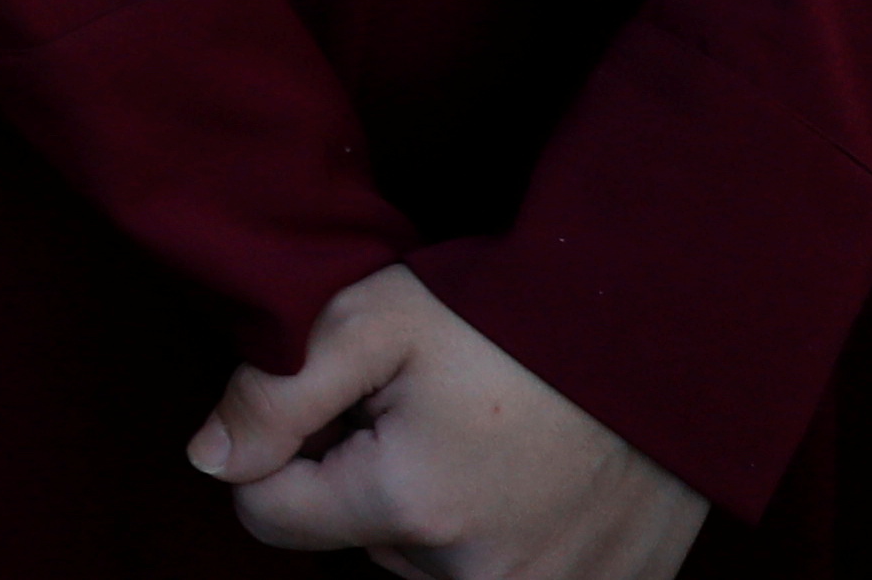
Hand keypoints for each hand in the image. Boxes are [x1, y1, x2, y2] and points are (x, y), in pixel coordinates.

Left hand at [194, 267, 707, 574]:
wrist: (664, 329)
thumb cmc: (510, 318)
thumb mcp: (372, 321)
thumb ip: (274, 395)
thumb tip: (207, 461)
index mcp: (411, 507)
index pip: (269, 516)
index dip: (281, 453)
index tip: (332, 407)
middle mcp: (477, 575)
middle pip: (356, 544)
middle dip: (366, 482)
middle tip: (420, 410)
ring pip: (426, 567)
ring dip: (431, 514)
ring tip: (478, 436)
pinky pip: (503, 576)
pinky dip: (499, 535)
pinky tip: (525, 475)